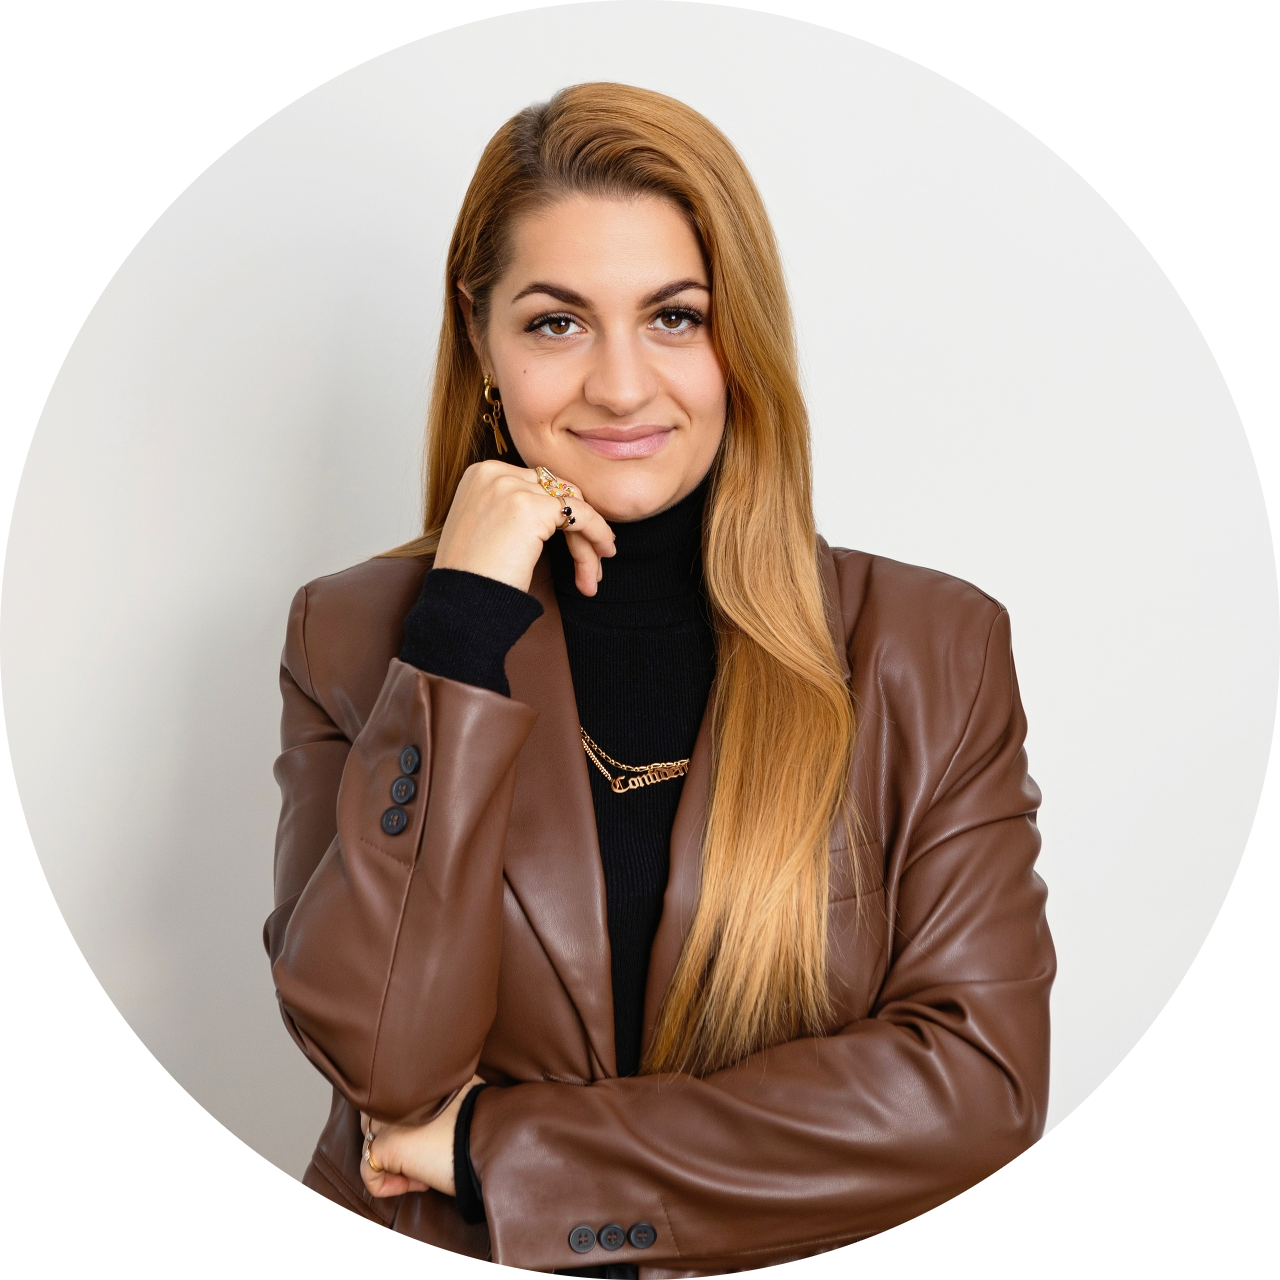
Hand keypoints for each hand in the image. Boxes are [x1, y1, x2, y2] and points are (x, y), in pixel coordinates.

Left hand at [360, 1076, 485, 1198]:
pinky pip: (369, 1171)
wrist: (491, 1139)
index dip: (404, 1120)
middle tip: (422, 1156)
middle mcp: (400, 1091)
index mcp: (419, 1077)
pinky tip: (419, 1184)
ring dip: (392, 1161)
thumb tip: (443, 1106)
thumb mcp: (465, 1091)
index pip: (391, 1095)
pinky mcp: (387, 1146)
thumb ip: (444, 1091)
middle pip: (376, 1117)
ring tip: (421, 1171)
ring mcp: (391, 1117)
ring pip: (371, 1142)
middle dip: (392, 1139)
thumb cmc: (485, 1121)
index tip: (428, 1137)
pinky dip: (387, 1185)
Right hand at [433, 461, 614, 596]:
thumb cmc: (472, 580)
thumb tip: (557, 511)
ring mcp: (511, 488)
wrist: (459, 606)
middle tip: (591, 564)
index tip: (574, 545)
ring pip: (571, 505)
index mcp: (480, 475)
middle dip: (578, 527)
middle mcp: (493, 473)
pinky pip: (581, 515)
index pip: (537, 484)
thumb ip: (513, 509)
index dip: (559, 516)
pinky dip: (598, 533)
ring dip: (587, 541)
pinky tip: (604, 552)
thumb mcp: (485, 530)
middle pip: (556, 492)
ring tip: (593, 574)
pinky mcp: (533, 508)